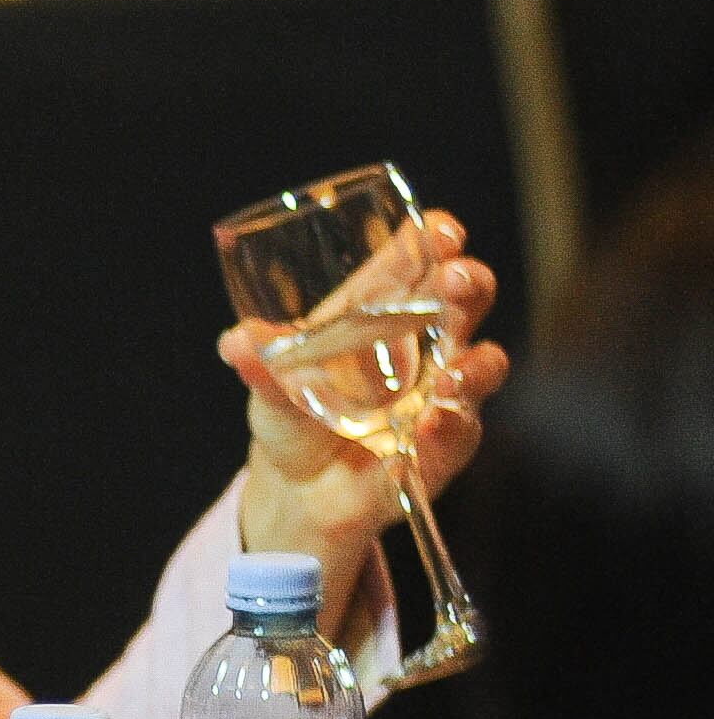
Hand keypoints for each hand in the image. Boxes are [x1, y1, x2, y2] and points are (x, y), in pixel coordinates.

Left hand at [225, 212, 504, 627]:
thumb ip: (258, 365)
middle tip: (457, 279)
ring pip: (481, 364)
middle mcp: (422, 344)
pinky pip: (459, 431)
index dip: (436, 238)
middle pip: (465, 300)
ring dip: (473, 365)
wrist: (298, 489)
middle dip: (468, 284)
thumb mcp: (268, 387)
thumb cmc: (292, 413)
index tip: (440, 229)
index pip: (419, 260)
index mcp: (379, 311)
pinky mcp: (443, 444)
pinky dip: (447, 427)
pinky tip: (428, 426)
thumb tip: (237, 341)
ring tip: (447, 376)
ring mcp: (439, 392)